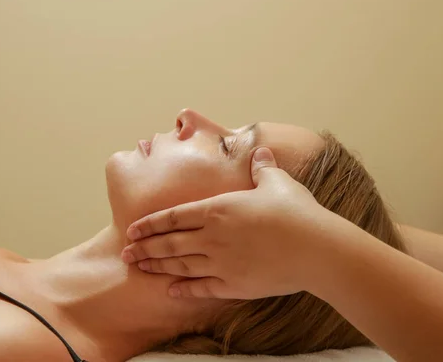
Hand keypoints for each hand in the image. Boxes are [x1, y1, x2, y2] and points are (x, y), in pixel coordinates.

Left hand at [121, 147, 335, 299]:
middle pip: (169, 243)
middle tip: (126, 252)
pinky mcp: (234, 285)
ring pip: (180, 265)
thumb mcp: (277, 181)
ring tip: (140, 268)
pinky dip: (184, 289)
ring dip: (157, 267)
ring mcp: (221, 263)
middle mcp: (212, 237)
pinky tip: (170, 290)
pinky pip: (202, 288)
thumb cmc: (296, 211)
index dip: (151, 223)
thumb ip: (261, 167)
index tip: (133, 228)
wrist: (316, 249)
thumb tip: (259, 150)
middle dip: (145, 247)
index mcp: (218, 209)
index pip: (174, 216)